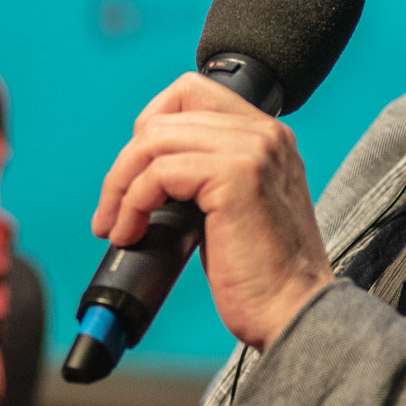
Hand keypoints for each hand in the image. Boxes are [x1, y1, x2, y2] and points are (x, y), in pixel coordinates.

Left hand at [92, 73, 335, 349]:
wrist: (292, 313)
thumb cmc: (262, 275)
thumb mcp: (234, 208)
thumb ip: (205, 175)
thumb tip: (145, 170)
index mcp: (267, 136)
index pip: (192, 92)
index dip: (149, 125)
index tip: (133, 172)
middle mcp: (264, 134)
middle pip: (165, 115)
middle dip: (126, 163)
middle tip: (112, 209)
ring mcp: (253, 151)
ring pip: (154, 141)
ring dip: (121, 186)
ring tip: (115, 226)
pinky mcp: (236, 176)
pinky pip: (158, 173)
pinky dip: (132, 205)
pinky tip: (131, 234)